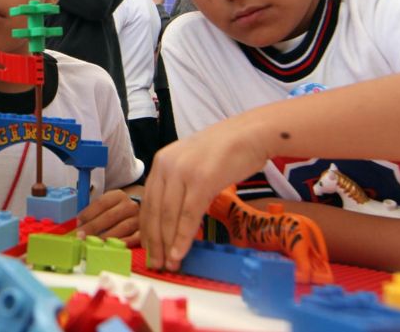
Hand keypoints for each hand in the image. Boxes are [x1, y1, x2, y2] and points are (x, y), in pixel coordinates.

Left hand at [76, 189, 139, 245]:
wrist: (137, 212)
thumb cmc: (116, 211)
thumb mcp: (106, 205)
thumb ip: (94, 212)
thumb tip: (79, 225)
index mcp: (118, 196)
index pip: (101, 203)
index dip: (88, 213)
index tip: (78, 223)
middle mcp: (130, 205)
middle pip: (110, 216)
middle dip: (93, 227)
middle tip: (81, 236)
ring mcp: (139, 218)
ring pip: (123, 227)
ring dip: (106, 236)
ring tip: (94, 243)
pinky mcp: (144, 231)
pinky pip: (135, 237)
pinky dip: (124, 242)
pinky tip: (113, 246)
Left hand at [140, 116, 269, 270]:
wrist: (251, 134)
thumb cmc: (226, 151)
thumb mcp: (192, 163)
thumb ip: (179, 184)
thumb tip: (172, 216)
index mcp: (161, 162)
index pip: (148, 201)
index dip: (147, 228)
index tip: (148, 248)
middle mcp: (166, 165)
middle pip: (154, 211)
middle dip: (154, 241)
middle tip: (155, 264)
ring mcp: (183, 172)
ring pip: (168, 215)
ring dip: (167, 244)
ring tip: (169, 264)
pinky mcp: (202, 180)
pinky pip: (188, 215)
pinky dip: (183, 237)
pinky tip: (180, 253)